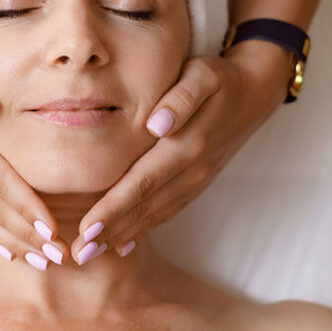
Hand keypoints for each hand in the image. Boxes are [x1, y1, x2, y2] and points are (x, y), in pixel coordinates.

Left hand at [70, 41, 291, 262]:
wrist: (254, 94)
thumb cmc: (218, 78)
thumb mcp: (202, 75)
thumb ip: (180, 99)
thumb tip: (157, 125)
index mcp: (187, 145)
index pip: (142, 182)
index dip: (113, 208)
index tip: (85, 229)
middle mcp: (192, 170)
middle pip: (144, 206)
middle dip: (109, 232)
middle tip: (77, 254)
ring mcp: (196, 181)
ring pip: (154, 215)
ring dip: (122, 235)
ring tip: (89, 254)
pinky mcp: (197, 184)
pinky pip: (167, 212)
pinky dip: (143, 230)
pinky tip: (121, 244)